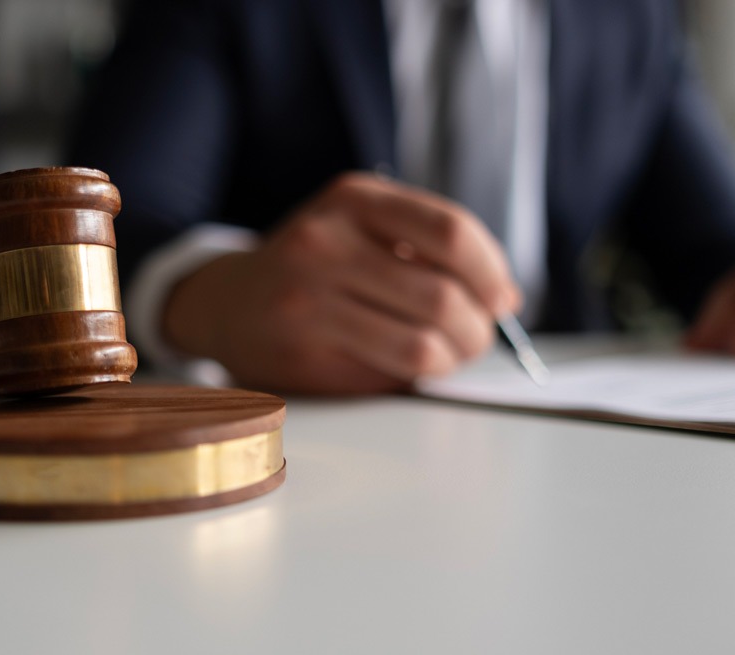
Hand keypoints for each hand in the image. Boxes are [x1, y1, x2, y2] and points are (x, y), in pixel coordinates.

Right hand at [161, 172, 520, 393]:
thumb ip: (428, 247)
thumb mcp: (361, 225)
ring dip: (452, 359)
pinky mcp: (304, 351)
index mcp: (354, 199)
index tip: (502, 298)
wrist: (229, 302)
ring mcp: (310, 299)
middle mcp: (326, 242)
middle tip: (476, 337)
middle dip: (477, 329)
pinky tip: (405, 364)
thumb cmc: (315, 265)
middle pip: (442, 296)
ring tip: (447, 354)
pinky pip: (389, 374)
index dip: (491, 271)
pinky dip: (415, 375)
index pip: (451, 232)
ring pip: (421, 346)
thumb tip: (505, 298)